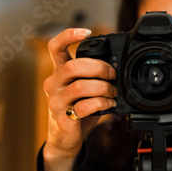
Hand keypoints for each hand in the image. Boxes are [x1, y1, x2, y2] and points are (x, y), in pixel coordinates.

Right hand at [42, 28, 117, 170]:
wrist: (66, 138)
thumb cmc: (78, 109)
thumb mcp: (84, 88)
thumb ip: (93, 75)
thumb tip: (117, 65)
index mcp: (59, 71)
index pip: (55, 47)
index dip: (69, 35)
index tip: (87, 32)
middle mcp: (53, 83)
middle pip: (73, 66)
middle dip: (99, 67)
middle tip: (112, 74)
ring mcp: (56, 100)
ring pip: (80, 86)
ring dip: (103, 87)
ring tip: (113, 92)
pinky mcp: (62, 117)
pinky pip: (83, 106)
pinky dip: (101, 103)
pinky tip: (108, 104)